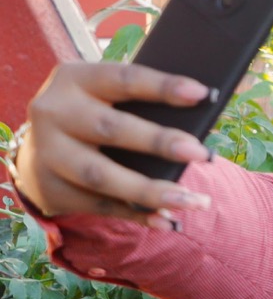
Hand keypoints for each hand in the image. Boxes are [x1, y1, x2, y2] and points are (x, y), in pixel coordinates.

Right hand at [12, 61, 213, 224]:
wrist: (43, 145)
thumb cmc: (95, 112)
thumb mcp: (107, 96)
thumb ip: (142, 104)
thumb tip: (200, 118)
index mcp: (75, 79)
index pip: (122, 79)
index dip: (162, 86)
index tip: (201, 94)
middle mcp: (54, 112)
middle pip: (110, 128)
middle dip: (159, 142)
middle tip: (202, 154)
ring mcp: (48, 152)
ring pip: (101, 175)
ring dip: (151, 191)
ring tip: (193, 200)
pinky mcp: (51, 187)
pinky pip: (99, 205)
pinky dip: (137, 214)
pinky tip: (168, 220)